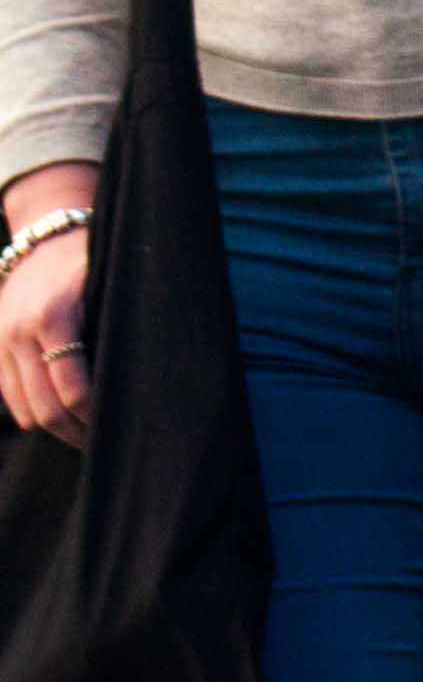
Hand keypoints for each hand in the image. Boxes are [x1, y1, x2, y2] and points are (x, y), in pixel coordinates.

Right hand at [1, 162, 94, 446]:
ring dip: (53, 429)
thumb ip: (118, 323)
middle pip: (44, 406)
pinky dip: (31, 413)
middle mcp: (21, 333)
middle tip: (104, 444)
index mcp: (55, 317)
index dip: (94, 414)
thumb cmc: (91, 259)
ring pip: (22, 409)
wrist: (44, 236)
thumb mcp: (110, 281)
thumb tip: (149, 371)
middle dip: (75, 431)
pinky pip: (7, 395)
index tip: (119, 425)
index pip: (72, 386)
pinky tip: (59, 419)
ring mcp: (1, 342)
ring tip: (84, 436)